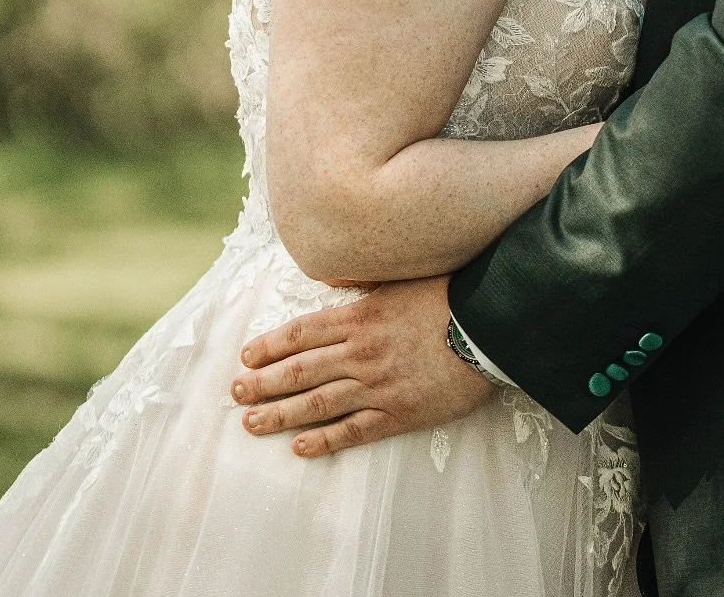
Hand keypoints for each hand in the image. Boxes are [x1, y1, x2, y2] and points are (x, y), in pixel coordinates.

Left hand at [230, 275, 494, 456]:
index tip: (246, 356)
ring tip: (252, 423)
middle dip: (263, 383)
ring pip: (316, 404)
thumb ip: (365, 281)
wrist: (488, 327)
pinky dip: (323, 440)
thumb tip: (331, 275)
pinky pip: (352, 431)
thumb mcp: (402, 276)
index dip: (270, 346)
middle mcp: (360, 353)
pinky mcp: (397, 413)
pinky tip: (299, 447)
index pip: (302, 333)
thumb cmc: (449, 296)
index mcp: (360, 317)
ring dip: (279, 414)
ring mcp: (376, 386)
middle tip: (235, 392)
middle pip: (299, 370)